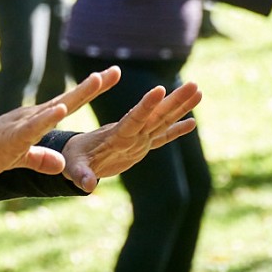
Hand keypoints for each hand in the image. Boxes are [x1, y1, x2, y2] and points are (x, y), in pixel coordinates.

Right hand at [0, 67, 121, 177]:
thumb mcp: (22, 157)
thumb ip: (42, 158)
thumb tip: (60, 164)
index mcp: (38, 119)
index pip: (70, 102)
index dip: (90, 90)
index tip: (110, 75)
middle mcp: (35, 115)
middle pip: (69, 98)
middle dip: (93, 85)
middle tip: (115, 70)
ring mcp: (25, 123)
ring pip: (56, 106)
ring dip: (77, 93)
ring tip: (97, 79)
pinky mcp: (15, 136)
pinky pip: (34, 126)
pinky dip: (48, 117)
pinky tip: (61, 108)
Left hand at [61, 81, 201, 191]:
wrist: (76, 154)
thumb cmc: (73, 159)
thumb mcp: (75, 168)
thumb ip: (82, 175)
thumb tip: (88, 186)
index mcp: (116, 135)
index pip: (133, 118)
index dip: (146, 106)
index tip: (160, 89)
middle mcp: (130, 133)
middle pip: (156, 115)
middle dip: (175, 101)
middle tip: (194, 84)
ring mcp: (137, 138)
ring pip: (162, 120)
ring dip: (180, 107)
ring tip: (198, 91)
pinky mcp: (140, 145)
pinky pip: (161, 136)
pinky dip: (176, 130)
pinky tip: (192, 122)